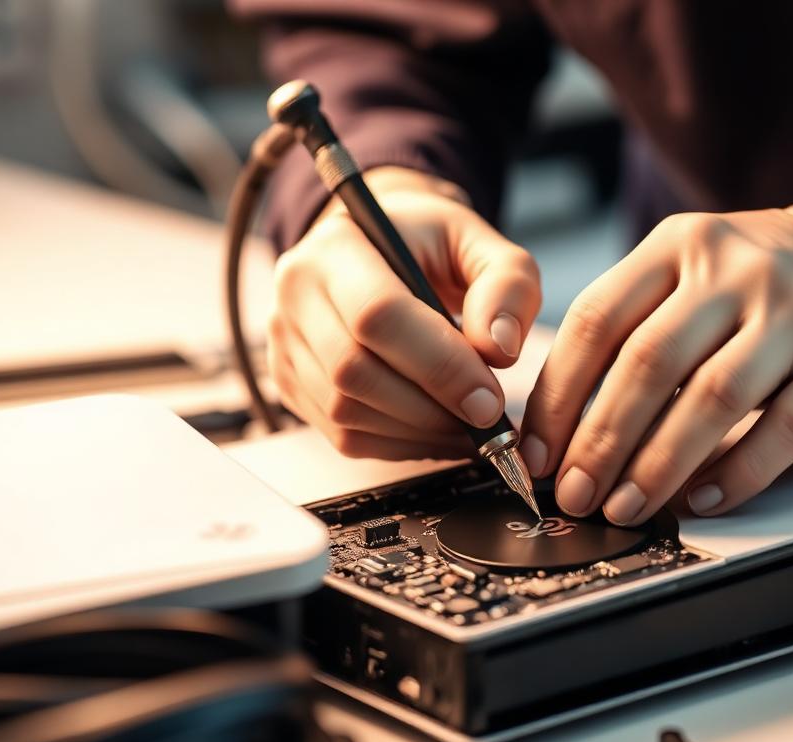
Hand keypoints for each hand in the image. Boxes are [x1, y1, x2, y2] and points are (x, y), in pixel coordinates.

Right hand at [269, 167, 541, 458]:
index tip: (490, 401)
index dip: (439, 367)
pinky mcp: (290, 383)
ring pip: (346, 412)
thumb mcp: (480, 245)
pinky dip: (400, 446)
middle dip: (431, 409)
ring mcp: (286, 342)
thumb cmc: (431, 246)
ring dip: (418, 433)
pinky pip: (344, 436)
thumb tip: (500, 349)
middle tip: (487, 420)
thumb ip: (507, 286)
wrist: (378, 250)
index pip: (377, 315)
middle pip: (354, 372)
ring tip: (468, 426)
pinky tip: (437, 432)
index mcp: (338, 245)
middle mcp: (296, 292)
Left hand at [520, 191, 792, 523]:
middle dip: (600, 441)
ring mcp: (792, 317)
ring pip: (713, 398)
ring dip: (660, 463)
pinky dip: (739, 470)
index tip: (536, 452)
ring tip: (626, 507)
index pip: (597, 321)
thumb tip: (562, 425)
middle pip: (648, 364)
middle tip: (574, 493)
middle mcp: (734, 273)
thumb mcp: (690, 267)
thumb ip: (630, 326)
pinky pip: (784, 427)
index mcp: (679, 247)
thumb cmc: (762, 279)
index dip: (558, 395)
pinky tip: (702, 499)